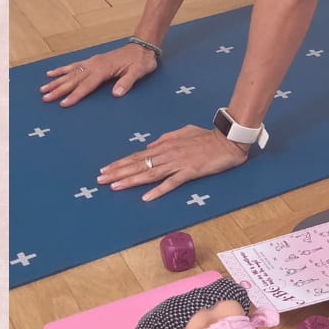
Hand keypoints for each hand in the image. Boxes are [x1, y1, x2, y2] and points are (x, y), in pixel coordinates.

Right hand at [39, 43, 158, 106]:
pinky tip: (51, 73)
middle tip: (46, 98)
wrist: (143, 47)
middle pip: (74, 80)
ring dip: (56, 81)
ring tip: (43, 88)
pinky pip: (74, 65)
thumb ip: (127, 82)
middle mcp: (94, 65)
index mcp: (104, 69)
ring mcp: (92, 62)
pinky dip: (62, 69)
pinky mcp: (93, 61)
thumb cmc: (141, 61)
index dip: (75, 95)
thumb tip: (117, 94)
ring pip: (70, 73)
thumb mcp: (138, 72)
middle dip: (59, 90)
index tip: (63, 103)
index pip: (87, 85)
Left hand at [98, 125, 249, 201]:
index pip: (137, 156)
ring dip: (131, 180)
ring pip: (150, 173)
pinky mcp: (190, 172)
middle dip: (118, 172)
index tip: (105, 170)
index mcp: (165, 145)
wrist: (228, 140)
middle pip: (139, 165)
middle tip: (101, 180)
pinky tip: (146, 197)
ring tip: (115, 186)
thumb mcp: (184, 132)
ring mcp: (178, 163)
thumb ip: (166, 139)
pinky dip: (158, 190)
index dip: (120, 163)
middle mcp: (168, 154)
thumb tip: (151, 146)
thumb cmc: (207, 136)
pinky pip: (172, 183)